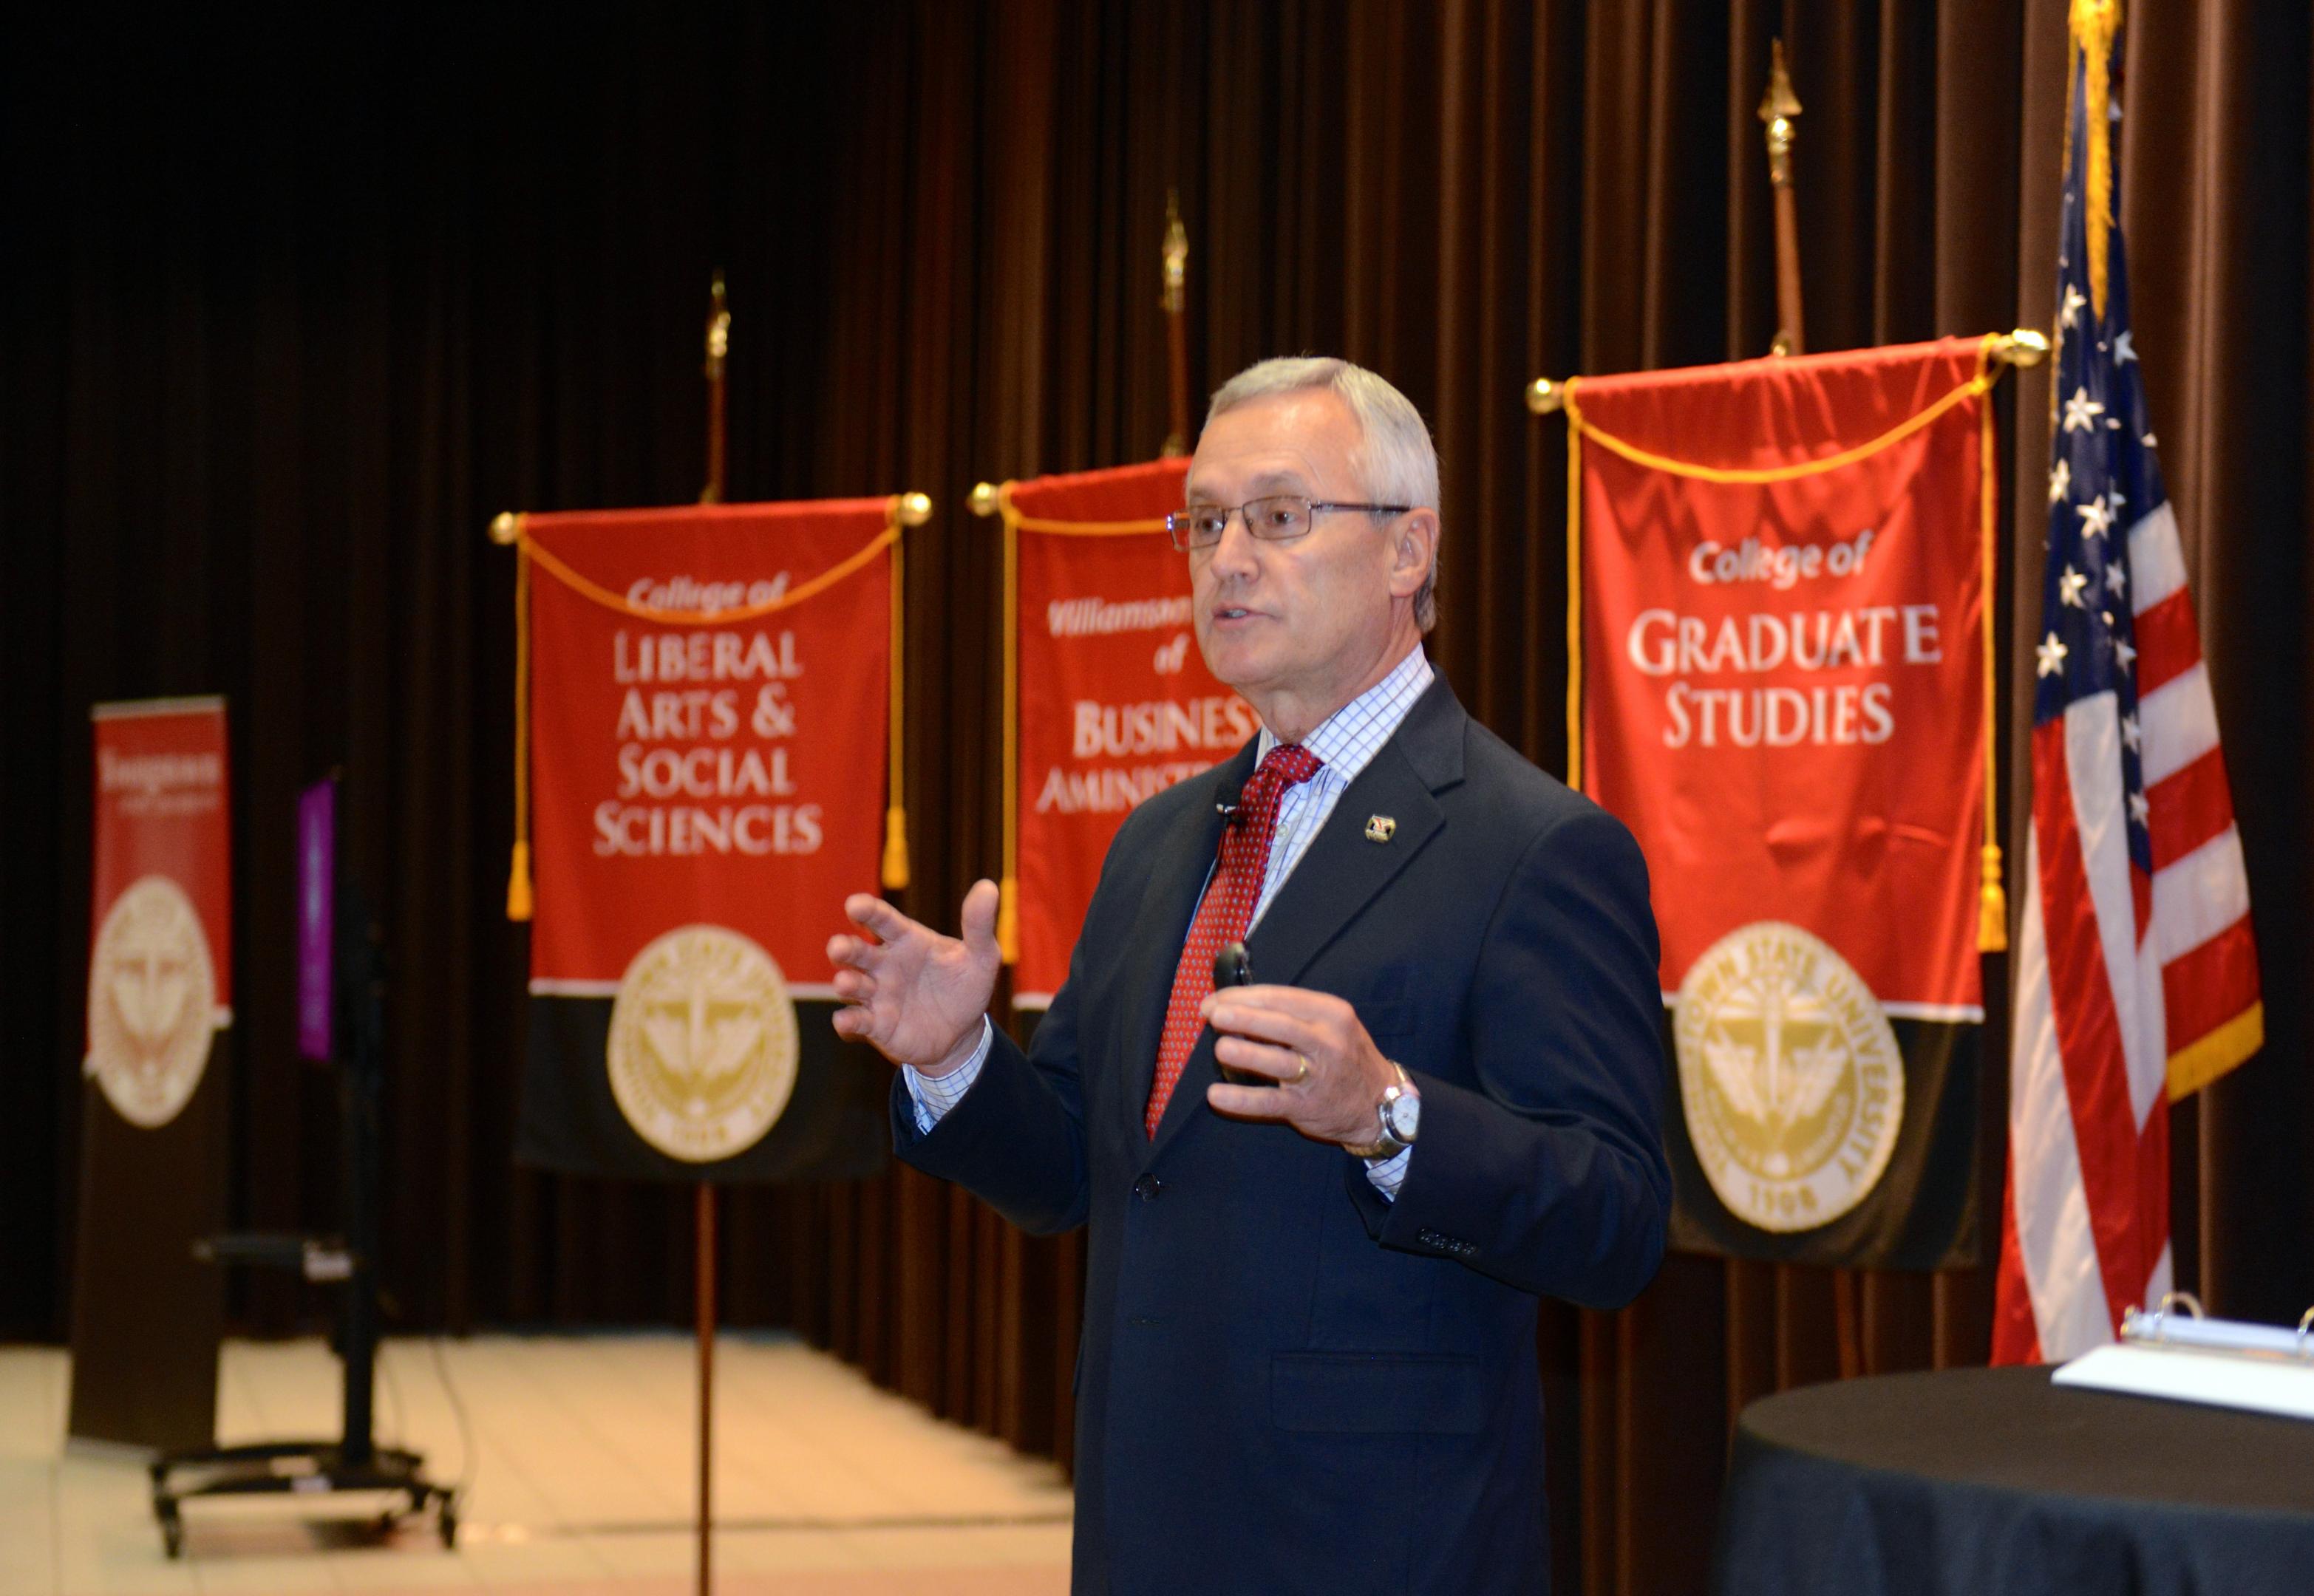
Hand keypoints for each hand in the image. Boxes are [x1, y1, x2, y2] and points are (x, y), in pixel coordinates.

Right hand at [827, 880, 1000, 1072]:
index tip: (854, 904)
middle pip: (856, 952)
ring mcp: (878, 995)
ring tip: (847, 982)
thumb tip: (988, 887)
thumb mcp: (982, 956)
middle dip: (844, 948)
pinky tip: (845, 1021)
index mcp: (907, 940)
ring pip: (851, 984)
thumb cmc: (967, 986)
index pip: (883, 920)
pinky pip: (855, 1021)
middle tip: (838, 948)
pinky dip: (847, 1021)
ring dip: (845, 982)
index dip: (867, 911)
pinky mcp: (876, 1025)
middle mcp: (885, 965)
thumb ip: (979, 924)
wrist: (964, 1033)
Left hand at [1201, 985, 1396, 1148]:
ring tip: (1220, 1048)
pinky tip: (1217, 1095)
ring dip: (1246, 1054)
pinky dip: (1241, 1099)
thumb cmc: (1344, 1055)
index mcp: (1330, 1013)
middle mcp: (1327, 1041)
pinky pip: (1270, 1102)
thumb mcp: (1331, 1024)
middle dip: (1244, 1017)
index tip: (1214, 1001)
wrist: (1379, 1103)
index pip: (1281, 998)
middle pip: (1281, 1026)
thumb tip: (1233, 1006)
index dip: (1242, 997)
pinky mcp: (1306, 1106)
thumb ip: (1291, 1014)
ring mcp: (1318, 1076)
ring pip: (1278, 1062)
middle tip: (1212, 1015)